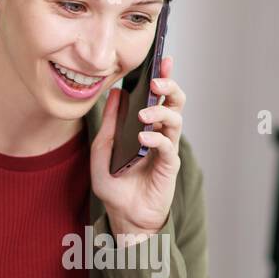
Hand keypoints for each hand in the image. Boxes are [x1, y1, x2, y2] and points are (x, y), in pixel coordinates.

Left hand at [90, 55, 185, 238]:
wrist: (124, 216)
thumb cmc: (116, 186)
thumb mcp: (102, 150)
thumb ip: (109, 124)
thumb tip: (114, 94)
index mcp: (147, 127)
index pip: (158, 97)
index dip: (163, 77)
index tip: (163, 60)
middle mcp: (159, 134)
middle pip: (174, 102)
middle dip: (169, 87)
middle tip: (157, 82)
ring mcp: (165, 149)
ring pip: (176, 119)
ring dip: (160, 112)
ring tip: (144, 115)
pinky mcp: (168, 166)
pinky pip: (168, 146)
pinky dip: (156, 139)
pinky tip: (143, 139)